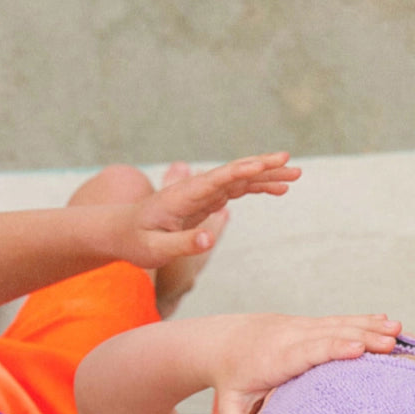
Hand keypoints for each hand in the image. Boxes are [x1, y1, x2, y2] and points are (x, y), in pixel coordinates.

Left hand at [122, 153, 300, 268]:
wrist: (119, 230)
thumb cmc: (135, 241)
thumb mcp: (154, 250)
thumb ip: (182, 244)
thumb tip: (209, 239)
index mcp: (182, 195)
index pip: (216, 179)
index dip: (240, 171)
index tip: (263, 164)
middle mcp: (195, 189)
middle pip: (234, 173)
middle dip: (263, 167)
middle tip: (292, 164)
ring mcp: (202, 193)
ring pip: (239, 179)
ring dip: (266, 176)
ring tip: (295, 176)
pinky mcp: (205, 200)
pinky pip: (236, 190)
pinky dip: (256, 187)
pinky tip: (277, 190)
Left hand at [212, 313, 400, 413]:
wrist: (223, 340)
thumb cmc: (232, 377)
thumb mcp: (230, 406)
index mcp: (275, 359)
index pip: (306, 352)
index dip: (332, 349)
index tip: (357, 348)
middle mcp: (291, 338)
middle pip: (330, 335)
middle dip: (362, 337)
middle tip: (391, 344)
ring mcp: (302, 327)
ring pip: (339, 324)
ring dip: (370, 326)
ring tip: (399, 330)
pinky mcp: (311, 324)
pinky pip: (341, 321)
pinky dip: (365, 320)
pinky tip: (388, 321)